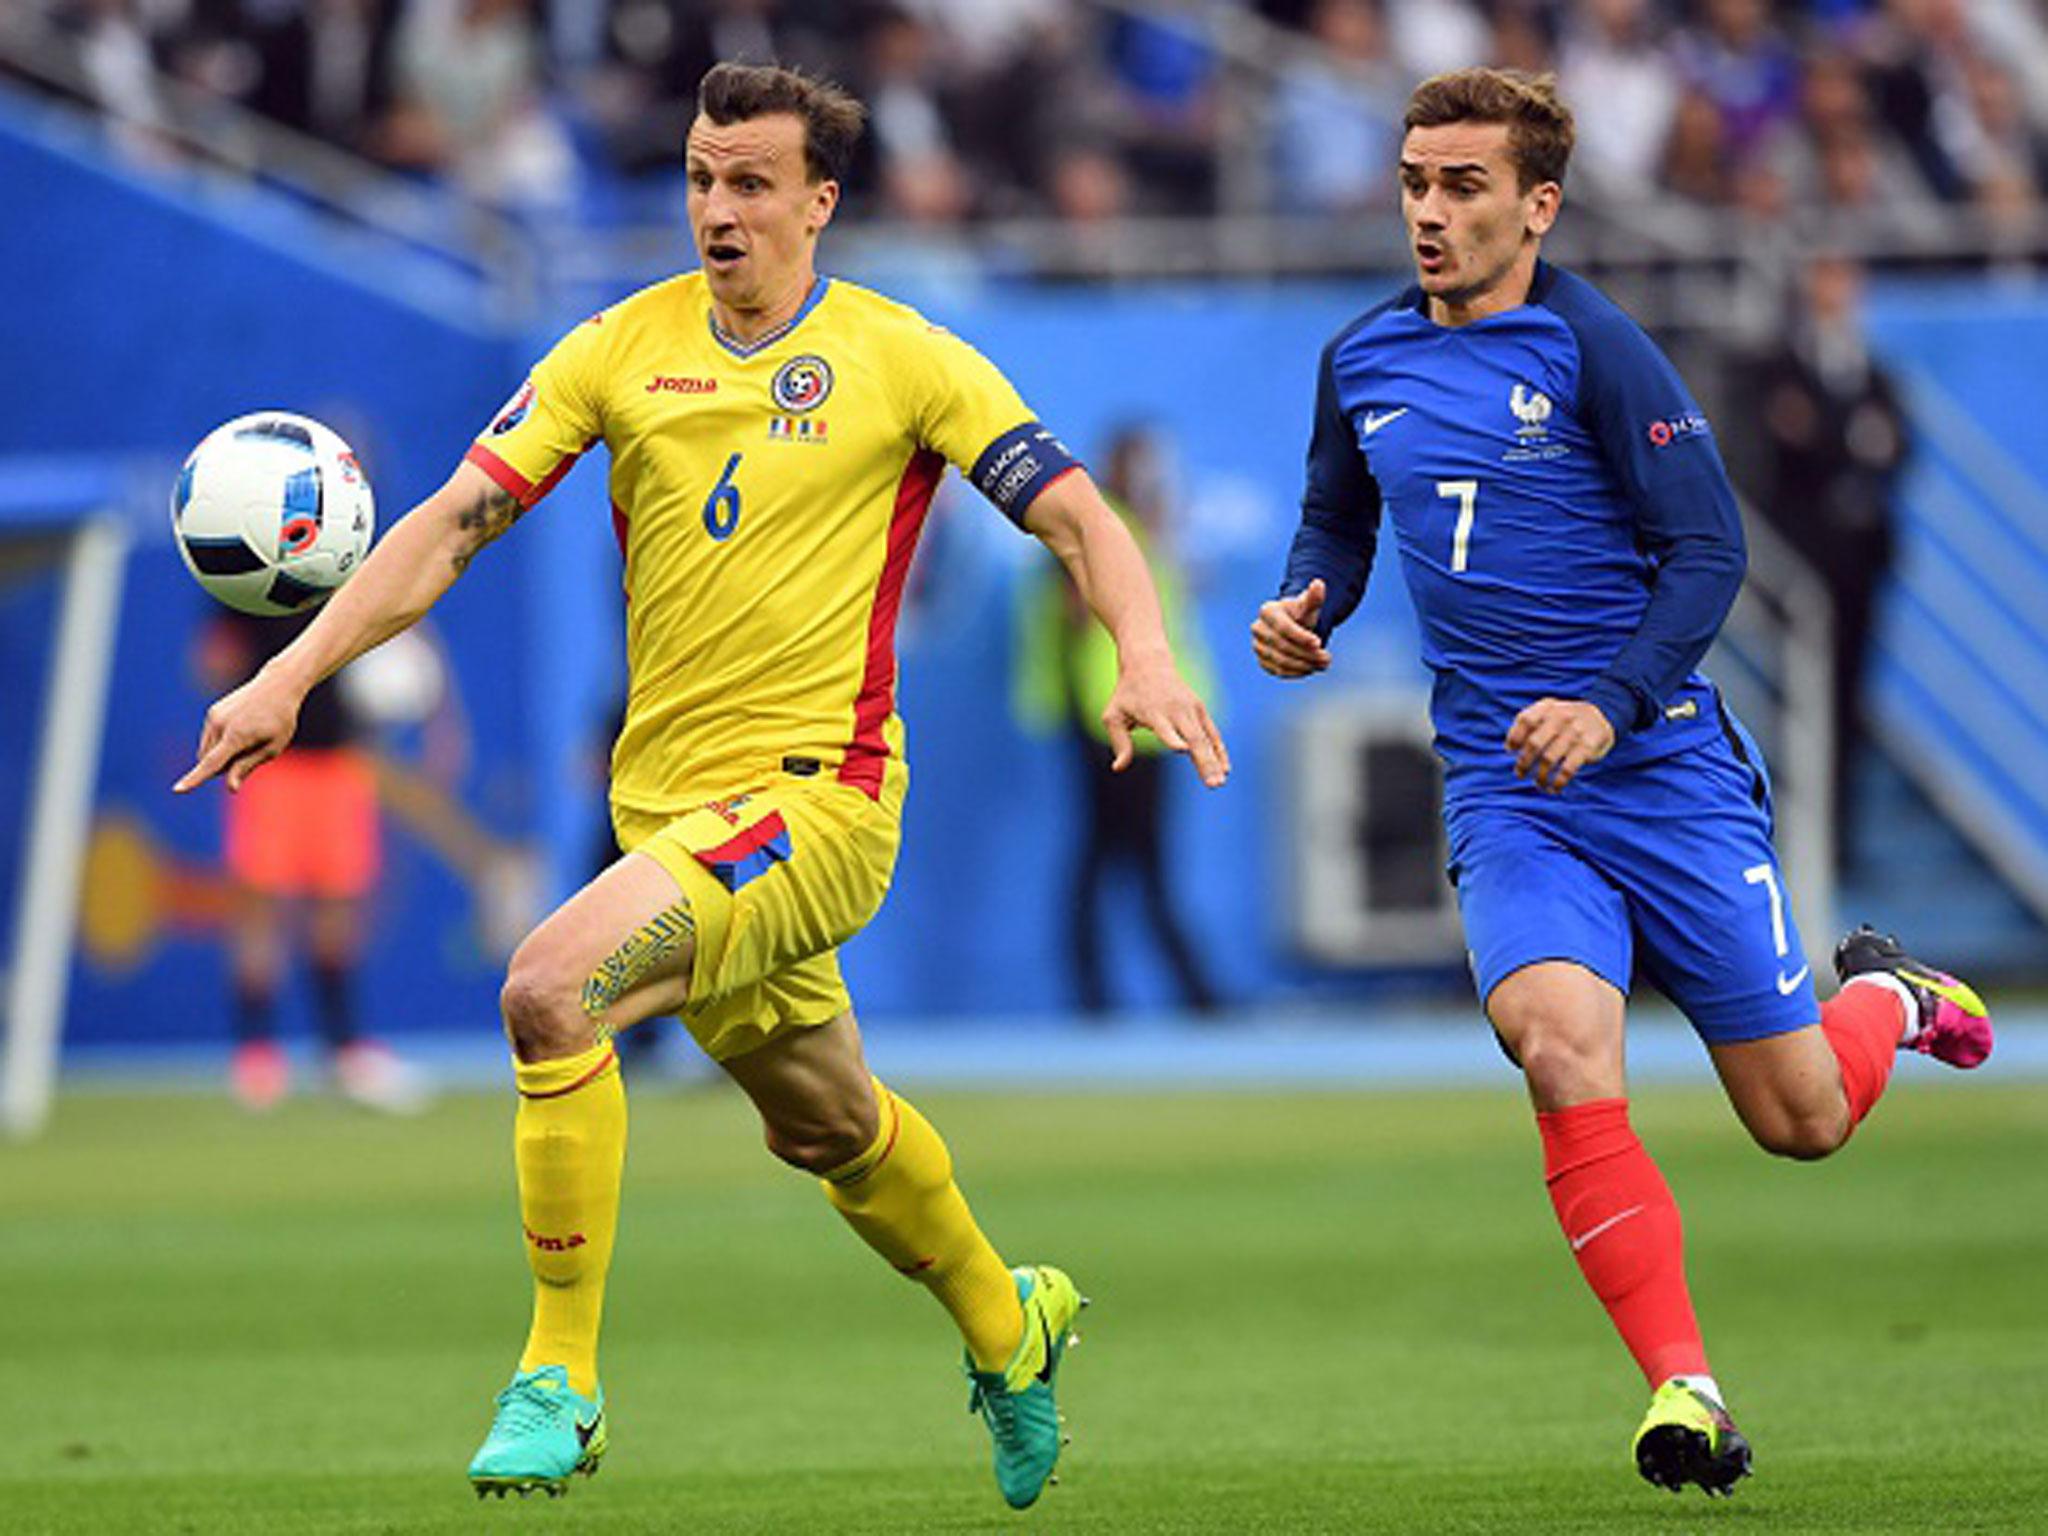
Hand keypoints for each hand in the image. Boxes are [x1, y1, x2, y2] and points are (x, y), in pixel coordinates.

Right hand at [174, 666, 305, 792]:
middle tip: (251, 752)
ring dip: (221, 755)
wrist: (277, 686)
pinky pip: (209, 739)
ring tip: (248, 738)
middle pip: (209, 762)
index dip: (195, 779)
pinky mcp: (212, 712)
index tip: (178, 790)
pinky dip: (221, 743)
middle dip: (224, 766)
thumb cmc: (281, 720)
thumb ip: (247, 767)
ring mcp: (214, 716)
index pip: (212, 763)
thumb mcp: (272, 748)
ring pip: (206, 751)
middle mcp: (220, 725)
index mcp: (237, 736)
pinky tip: (242, 729)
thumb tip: (230, 788)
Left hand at [1103, 654, 1230, 788]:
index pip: (1165, 728)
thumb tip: (1118, 768)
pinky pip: (1212, 733)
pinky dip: (1219, 750)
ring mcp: (1191, 709)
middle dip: (1204, 761)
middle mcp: (1175, 710)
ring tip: (1220, 782)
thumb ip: (1119, 742)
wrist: (1148, 662)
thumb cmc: (1127, 694)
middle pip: (1193, 737)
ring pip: (1205, 738)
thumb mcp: (1114, 715)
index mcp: (1153, 712)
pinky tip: (1225, 769)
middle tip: (1213, 784)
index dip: (1173, 738)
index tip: (1183, 749)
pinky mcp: (1200, 709)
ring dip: (1214, 761)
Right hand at [1250, 579, 1329, 677]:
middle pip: (1283, 646)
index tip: (1319, 643)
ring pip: (1281, 661)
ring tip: (1323, 664)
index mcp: (1267, 611)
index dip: (1301, 637)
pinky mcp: (1262, 662)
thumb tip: (1319, 584)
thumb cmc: (1301, 613)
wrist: (1292, 625)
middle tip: (1327, 658)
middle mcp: (1258, 629)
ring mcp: (1258, 646)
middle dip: (1307, 654)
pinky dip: (1297, 672)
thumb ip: (1314, 597)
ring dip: (1304, 665)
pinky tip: (1311, 668)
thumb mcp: (1309, 605)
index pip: (1283, 627)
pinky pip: (1279, 671)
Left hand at [1505, 698, 1614, 792]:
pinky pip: (1568, 769)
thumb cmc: (1565, 719)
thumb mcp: (1549, 711)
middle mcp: (1561, 717)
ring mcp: (1575, 732)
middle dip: (1524, 762)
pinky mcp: (1587, 747)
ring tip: (1538, 783)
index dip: (1514, 736)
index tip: (1511, 750)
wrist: (1602, 717)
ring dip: (1540, 775)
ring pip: (1549, 759)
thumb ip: (1528, 722)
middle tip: (1520, 773)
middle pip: (1534, 743)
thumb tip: (1509, 747)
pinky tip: (1554, 788)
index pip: (1526, 720)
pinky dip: (1558, 782)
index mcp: (1548, 707)